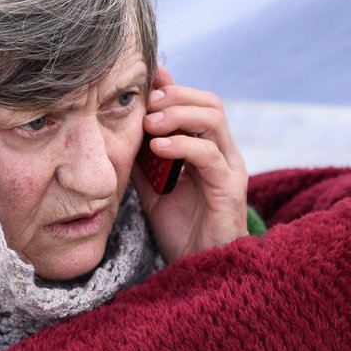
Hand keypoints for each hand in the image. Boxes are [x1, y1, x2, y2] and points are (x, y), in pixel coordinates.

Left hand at [131, 65, 248, 263]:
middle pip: (210, 103)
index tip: (144, 81)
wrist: (198, 270)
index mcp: (208, 148)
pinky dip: (183, 145)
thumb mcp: (152, 185)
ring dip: (178, 114)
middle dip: (176, 96)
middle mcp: (224, 153)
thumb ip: (142, 156)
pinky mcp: (230, 189)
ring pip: (213, 121)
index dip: (172, 88)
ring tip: (150, 123)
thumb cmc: (179, 229)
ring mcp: (230, 169)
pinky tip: (158, 148)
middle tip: (146, 103)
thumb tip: (120, 127)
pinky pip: (210, 156)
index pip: (197, 103)